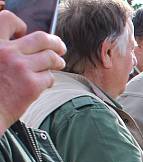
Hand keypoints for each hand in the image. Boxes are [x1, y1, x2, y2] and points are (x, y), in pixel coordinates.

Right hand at [0, 11, 66, 131]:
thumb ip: (5, 51)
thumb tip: (28, 45)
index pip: (8, 19)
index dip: (20, 25)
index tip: (25, 33)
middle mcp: (6, 52)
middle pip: (41, 38)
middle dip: (55, 43)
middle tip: (60, 48)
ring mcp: (20, 67)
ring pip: (50, 57)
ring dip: (58, 61)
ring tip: (58, 64)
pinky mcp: (31, 84)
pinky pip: (49, 77)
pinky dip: (48, 81)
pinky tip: (42, 85)